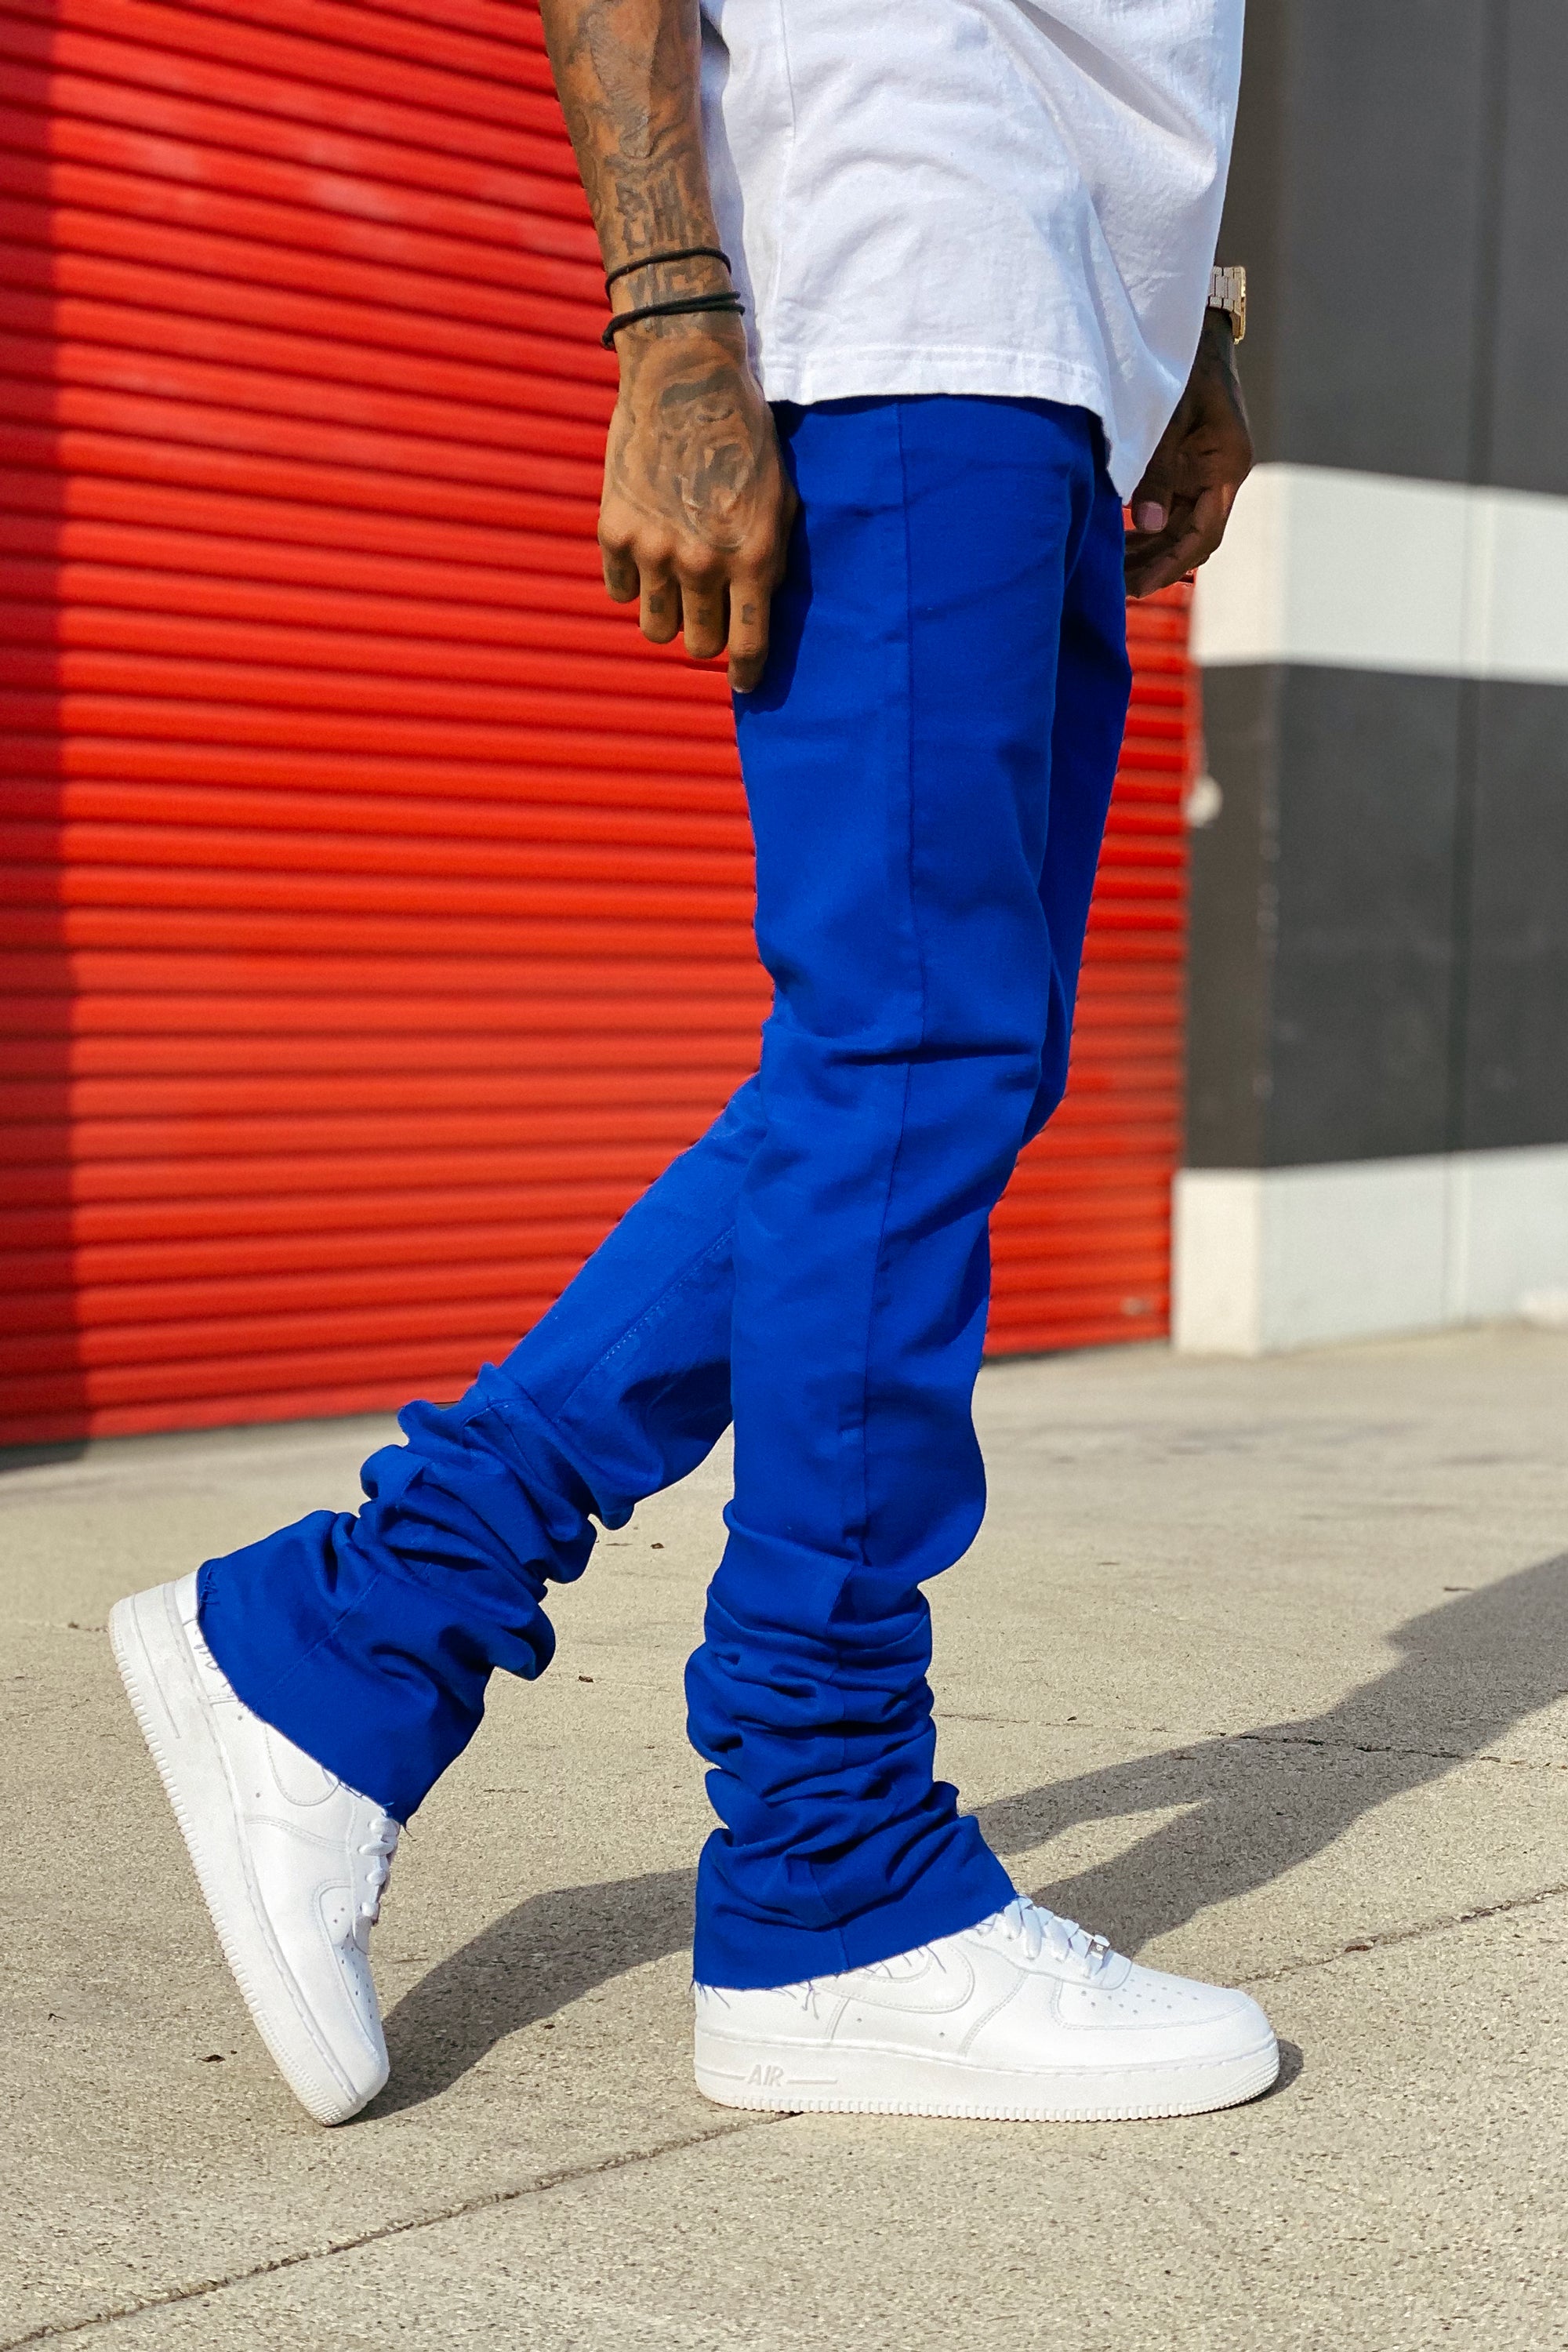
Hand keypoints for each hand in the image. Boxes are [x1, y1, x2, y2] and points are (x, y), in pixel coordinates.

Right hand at [599, 317, 797, 692]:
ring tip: (676, 584)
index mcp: (752, 558)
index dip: (746, 673)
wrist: (685, 378)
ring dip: (668, 614)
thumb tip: (760, 611)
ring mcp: (653, 550)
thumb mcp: (780, 500)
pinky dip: (634, 581)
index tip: (744, 683)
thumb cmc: (743, 437)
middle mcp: (702, 563)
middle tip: (708, 608)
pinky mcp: (614, 531)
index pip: (748, 645)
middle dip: (707, 634)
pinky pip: (621, 590)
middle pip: (698, 645)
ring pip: (655, 628)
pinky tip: (647, 547)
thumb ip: (770, 560)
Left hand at [1124, 311, 1252, 598]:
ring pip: (1180, 527)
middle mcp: (1220, 475)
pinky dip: (1148, 528)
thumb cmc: (1185, 366)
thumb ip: (1159, 471)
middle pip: (1192, 538)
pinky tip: (1121, 542)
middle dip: (1157, 565)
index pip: (1203, 533)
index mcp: (1227, 465)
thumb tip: (1150, 524)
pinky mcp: (1190, 465)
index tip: (1140, 587)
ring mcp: (1206, 472)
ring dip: (1151, 550)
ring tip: (1114, 573)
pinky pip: (1171, 508)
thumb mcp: (1169, 417)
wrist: (1195, 329)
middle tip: (1118, 590)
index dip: (1171, 564)